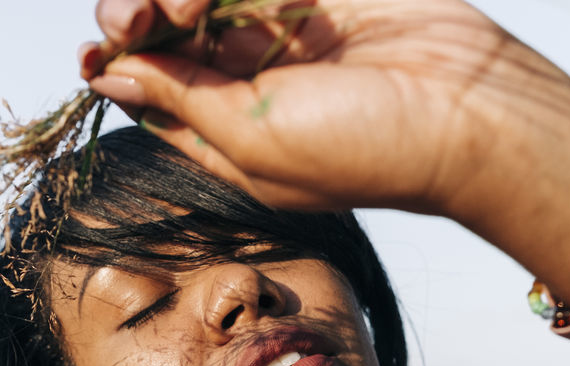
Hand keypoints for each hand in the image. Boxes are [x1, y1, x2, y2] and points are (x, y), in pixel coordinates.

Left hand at [82, 0, 569, 306]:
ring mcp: (282, 33)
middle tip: (146, 12)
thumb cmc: (368, 148)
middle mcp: (246, 83)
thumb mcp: (252, 139)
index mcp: (223, 136)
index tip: (98, 43)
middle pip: (163, 31)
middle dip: (138, 13)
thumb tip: (108, 75)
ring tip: (197, 2)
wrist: (471, 111)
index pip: (146, 88)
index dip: (114, 59)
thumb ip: (179, 101)